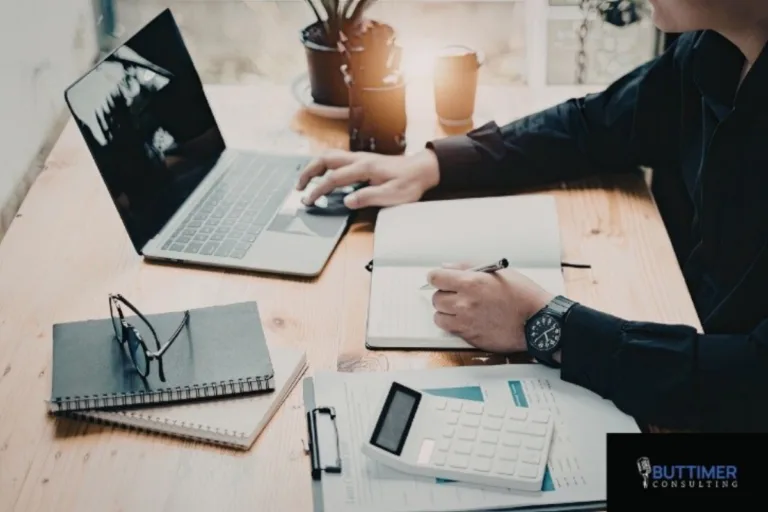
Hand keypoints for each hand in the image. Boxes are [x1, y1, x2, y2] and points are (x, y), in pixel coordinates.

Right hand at [295, 149, 439, 208]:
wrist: (422, 169)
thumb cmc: (410, 183)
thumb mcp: (392, 195)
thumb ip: (368, 197)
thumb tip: (347, 201)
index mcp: (364, 168)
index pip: (334, 178)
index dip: (319, 190)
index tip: (309, 200)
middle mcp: (359, 159)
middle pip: (325, 159)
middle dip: (308, 172)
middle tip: (298, 187)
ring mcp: (360, 157)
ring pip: (330, 157)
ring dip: (315, 167)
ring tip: (306, 181)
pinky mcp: (363, 160)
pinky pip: (338, 159)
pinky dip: (325, 166)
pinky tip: (324, 176)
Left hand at [427, 264, 553, 353]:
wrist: (538, 321)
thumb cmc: (523, 295)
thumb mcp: (497, 271)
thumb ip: (467, 267)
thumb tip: (447, 267)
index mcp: (471, 283)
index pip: (435, 277)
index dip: (437, 277)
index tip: (441, 279)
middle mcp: (464, 303)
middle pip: (436, 298)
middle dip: (444, 294)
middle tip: (457, 294)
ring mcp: (466, 322)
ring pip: (439, 316)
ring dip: (446, 312)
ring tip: (461, 309)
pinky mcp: (470, 337)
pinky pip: (451, 330)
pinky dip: (454, 325)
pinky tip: (467, 320)